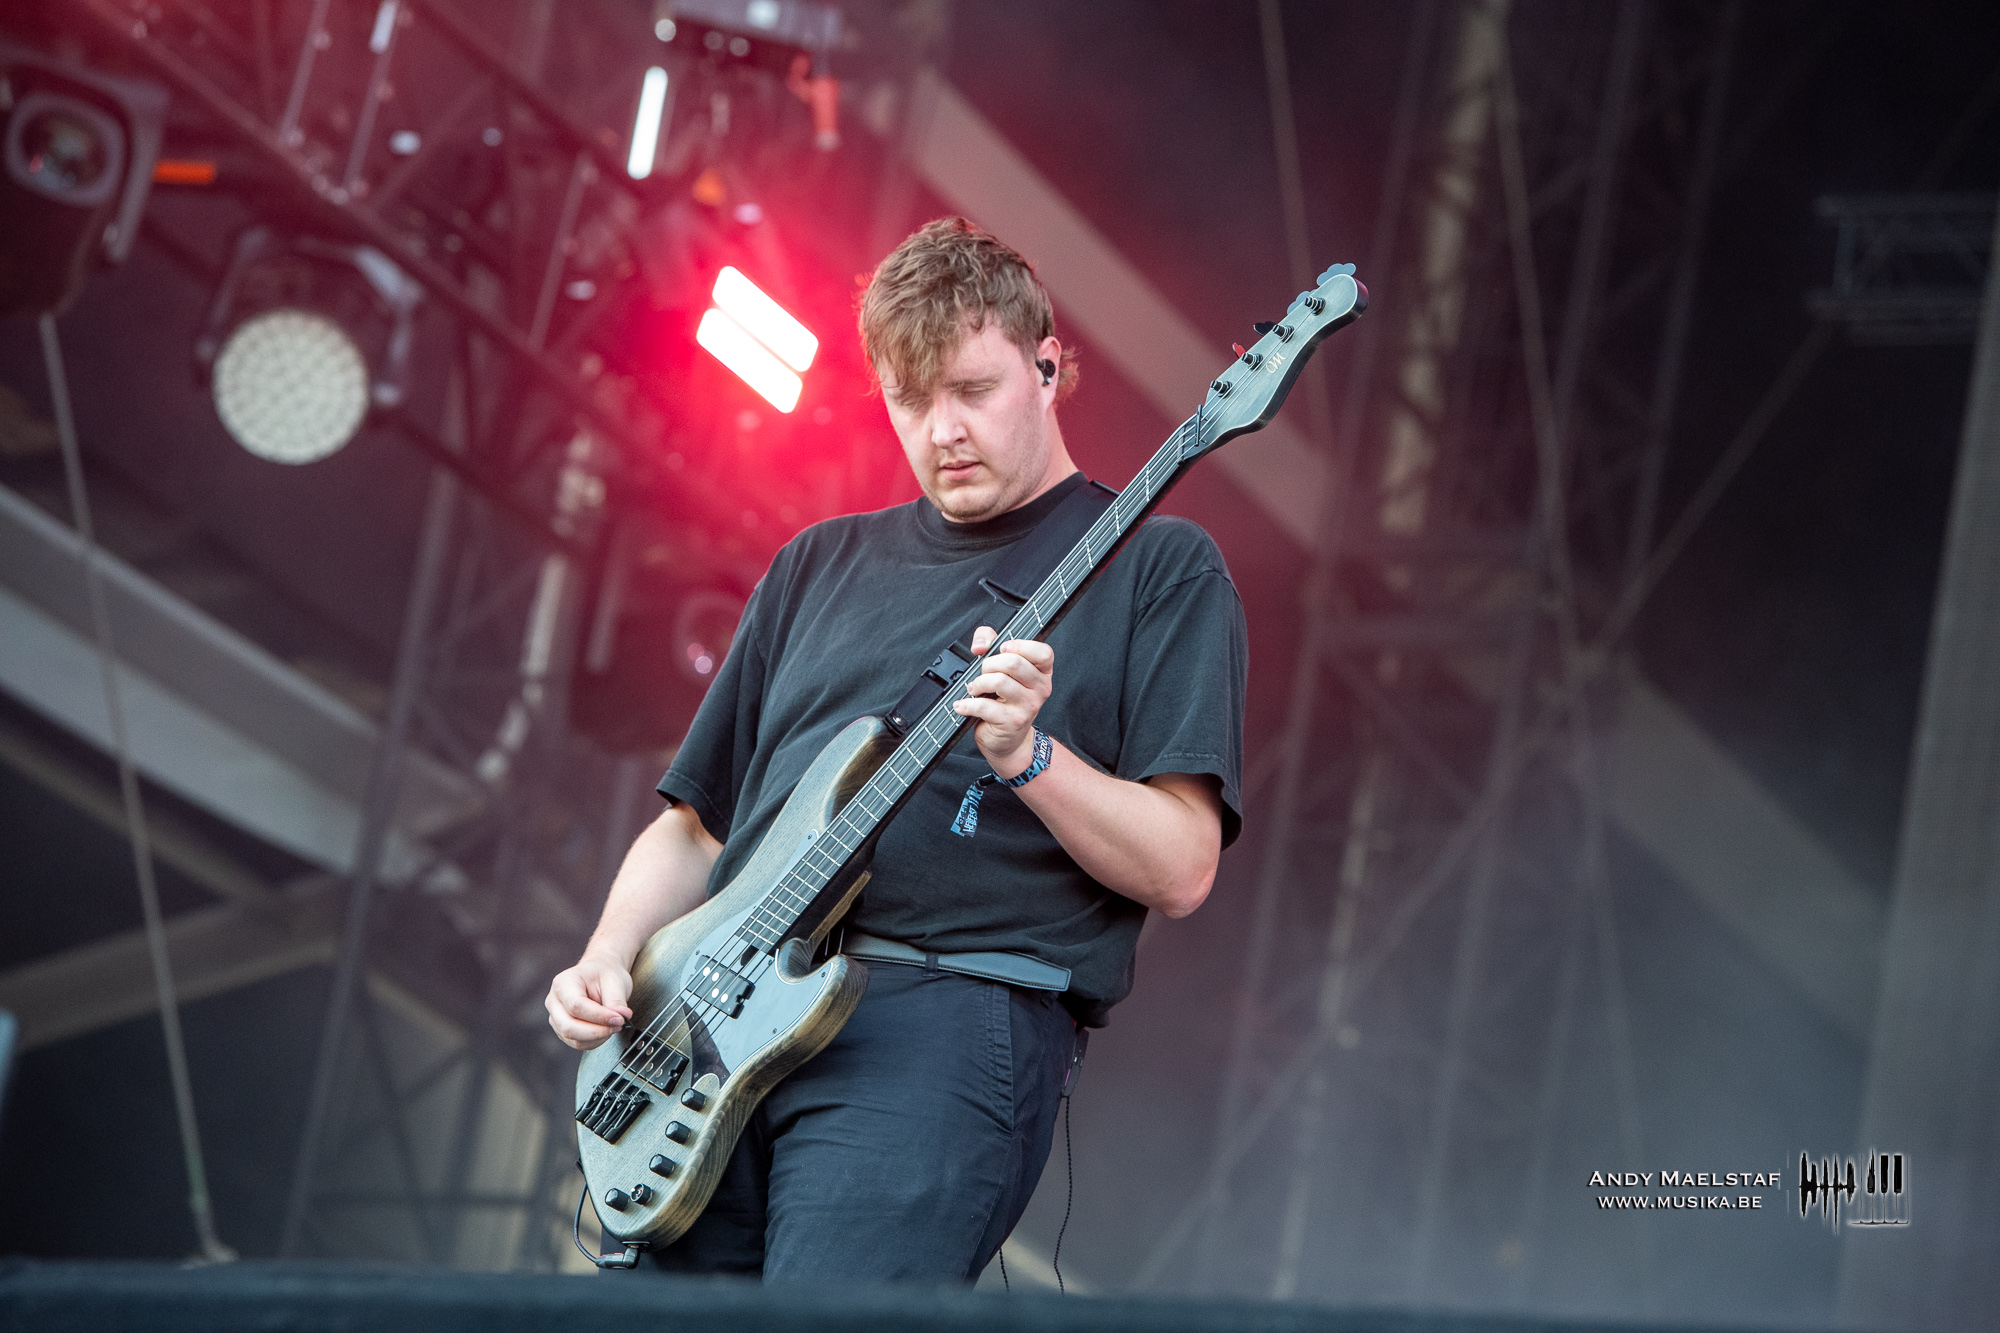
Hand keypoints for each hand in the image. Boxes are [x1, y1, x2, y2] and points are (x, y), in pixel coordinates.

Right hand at [546, 949, 634, 1050]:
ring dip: (597, 1037)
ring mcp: (556, 1017)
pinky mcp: (562, 1029)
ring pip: (572, 1038)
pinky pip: (576, 1043)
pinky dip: (594, 1041)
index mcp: (563, 983)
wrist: (599, 974)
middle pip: (568, 1026)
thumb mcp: (615, 980)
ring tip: (614, 1026)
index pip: (576, 1005)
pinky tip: (606, 1030)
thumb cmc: (604, 974)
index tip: (619, 1018)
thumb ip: (617, 1000)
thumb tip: (621, 1016)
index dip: (599, 1016)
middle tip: (618, 1025)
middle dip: (597, 1031)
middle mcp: (554, 1001)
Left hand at [952, 625, 1052, 778]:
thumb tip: (980, 645)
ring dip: (978, 683)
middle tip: (982, 673)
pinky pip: (985, 706)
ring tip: (974, 689)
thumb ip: (990, 643)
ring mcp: (1028, 706)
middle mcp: (1040, 689)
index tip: (1002, 648)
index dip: (1020, 645)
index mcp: (1042, 673)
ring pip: (999, 681)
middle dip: (989, 664)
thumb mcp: (1001, 670)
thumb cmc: (1004, 702)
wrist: (1008, 740)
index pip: (1043, 652)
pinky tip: (963, 705)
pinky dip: (968, 704)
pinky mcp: (1012, 722)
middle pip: (1014, 663)